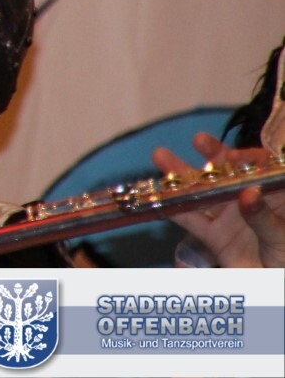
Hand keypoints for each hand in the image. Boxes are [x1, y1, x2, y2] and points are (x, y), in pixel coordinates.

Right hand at [152, 132, 284, 267]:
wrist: (273, 291)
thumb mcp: (282, 239)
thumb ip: (264, 218)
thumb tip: (248, 193)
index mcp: (274, 198)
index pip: (262, 168)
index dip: (248, 157)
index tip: (234, 155)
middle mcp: (250, 203)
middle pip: (229, 174)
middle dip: (212, 155)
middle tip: (199, 140)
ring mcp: (231, 219)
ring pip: (204, 193)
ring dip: (182, 177)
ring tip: (161, 157)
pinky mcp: (215, 238)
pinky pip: (191, 221)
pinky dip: (173, 211)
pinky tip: (159, 199)